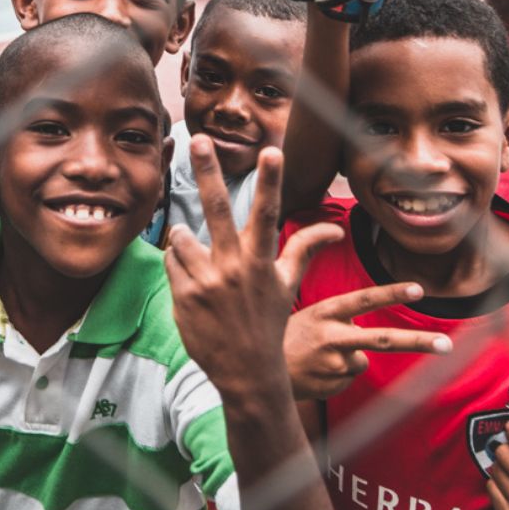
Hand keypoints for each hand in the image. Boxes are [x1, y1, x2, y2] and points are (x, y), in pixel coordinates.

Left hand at [166, 141, 342, 401]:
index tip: (271, 150)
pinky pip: (172, 263)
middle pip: (216, 208)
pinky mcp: (183, 295)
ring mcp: (205, 281)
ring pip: (184, 237)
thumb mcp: (287, 284)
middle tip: (197, 137)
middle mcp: (233, 267)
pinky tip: (193, 284)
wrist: (247, 371)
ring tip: (202, 264)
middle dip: (207, 170)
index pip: (267, 212)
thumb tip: (336, 229)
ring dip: (187, 241)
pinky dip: (179, 266)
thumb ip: (303, 249)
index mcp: (260, 260)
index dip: (270, 180)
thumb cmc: (268, 323)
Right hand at [285, 282, 451, 399]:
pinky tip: (317, 373)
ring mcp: (333, 364)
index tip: (418, 290)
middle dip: (418, 341)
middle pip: (382, 339)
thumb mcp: (309, 314)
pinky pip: (348, 378)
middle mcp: (331, 337)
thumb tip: (366, 330)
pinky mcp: (332, 385)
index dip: (391, 293)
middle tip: (446, 345)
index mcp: (325, 313)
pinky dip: (337, 377)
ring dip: (348, 361)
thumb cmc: (287, 338)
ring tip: (320, 359)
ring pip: (361, 361)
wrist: (255, 372)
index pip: (364, 299)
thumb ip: (339, 317)